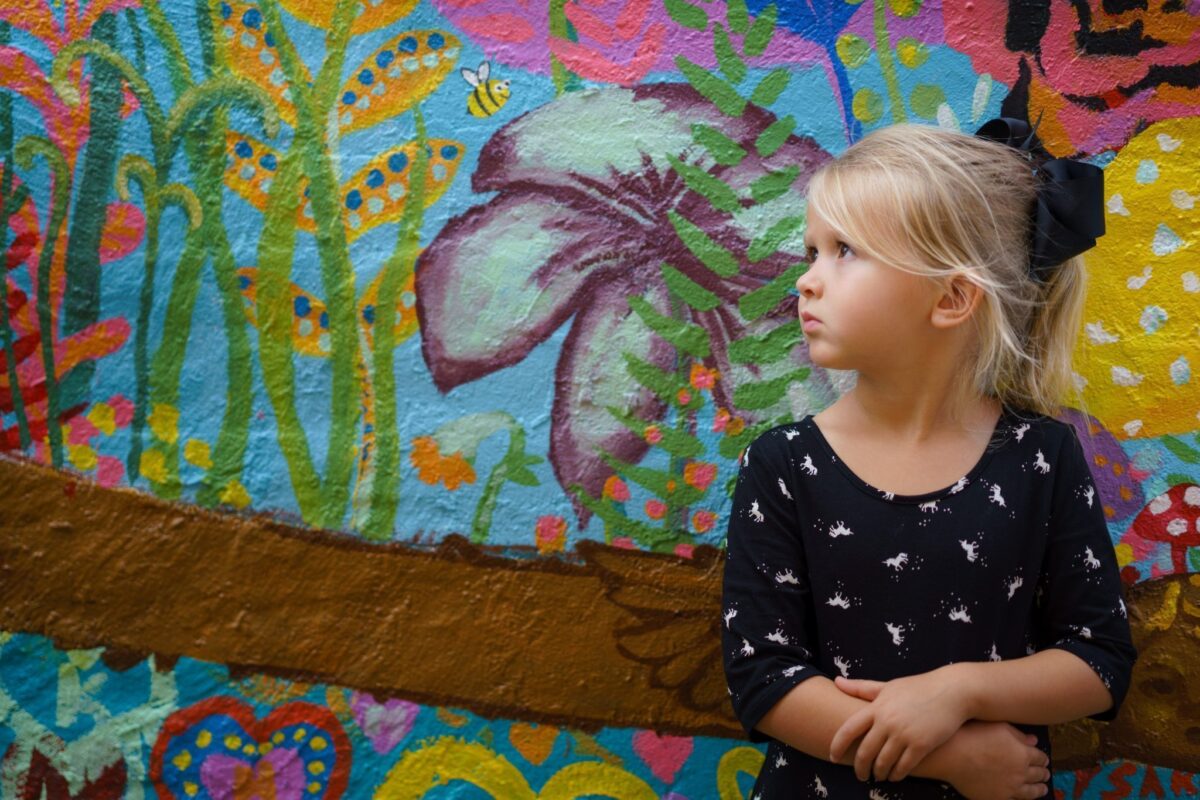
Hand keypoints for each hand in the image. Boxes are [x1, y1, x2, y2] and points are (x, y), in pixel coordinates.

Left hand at [829, 668, 971, 781]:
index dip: (837, 746)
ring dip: (879, 773)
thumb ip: (862, 688)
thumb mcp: (888, 686)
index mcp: (877, 707)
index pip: (848, 729)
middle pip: (865, 752)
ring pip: (883, 762)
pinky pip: (903, 767)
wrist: (952, 691)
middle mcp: (887, 721)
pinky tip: (895, 776)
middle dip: (860, 768)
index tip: (833, 757)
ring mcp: (904, 734)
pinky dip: (896, 775)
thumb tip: (836, 681)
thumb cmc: (917, 688)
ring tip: (878, 776)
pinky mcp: (921, 744)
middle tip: (860, 775)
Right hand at [942, 721, 1050, 799]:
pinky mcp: (997, 798)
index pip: (1040, 757)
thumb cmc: (972, 735)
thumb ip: (1018, 734)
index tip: (1043, 759)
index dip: (1042, 758)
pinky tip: (1021, 797)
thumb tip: (1034, 741)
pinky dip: (1021, 799)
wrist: (951, 755)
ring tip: (1042, 789)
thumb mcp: (998, 726)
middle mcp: (1020, 773)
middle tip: (1045, 773)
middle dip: (1043, 773)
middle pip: (1038, 775)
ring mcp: (1010, 788)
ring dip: (1039, 790)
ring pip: (1031, 792)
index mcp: (1022, 753)